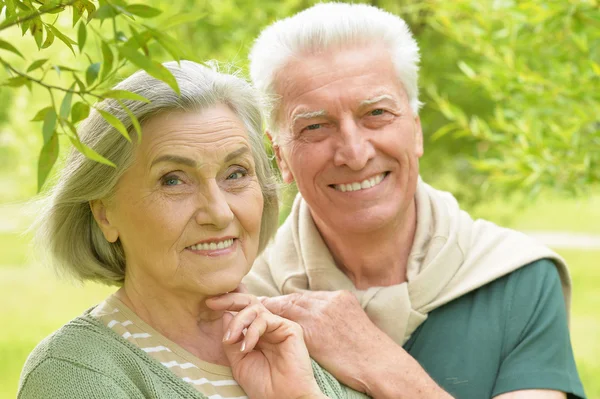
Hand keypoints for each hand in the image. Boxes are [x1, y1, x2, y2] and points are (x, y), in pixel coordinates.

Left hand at [205, 293, 325, 398]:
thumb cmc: (263, 385)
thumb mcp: (238, 361)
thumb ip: (232, 339)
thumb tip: (225, 315)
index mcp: (256, 333)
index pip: (242, 310)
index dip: (227, 304)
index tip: (208, 304)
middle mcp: (268, 326)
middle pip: (249, 302)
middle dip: (229, 299)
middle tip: (212, 304)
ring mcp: (279, 326)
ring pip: (255, 309)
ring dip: (238, 322)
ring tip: (229, 340)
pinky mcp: (290, 328)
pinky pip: (265, 319)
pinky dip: (252, 331)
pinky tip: (246, 347)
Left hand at [260, 290, 449, 398]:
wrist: (381, 364)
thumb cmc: (369, 354)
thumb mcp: (354, 325)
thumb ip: (335, 318)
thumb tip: (319, 324)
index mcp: (341, 298)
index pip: (307, 296)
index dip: (289, 302)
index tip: (275, 305)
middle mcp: (330, 300)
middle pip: (295, 298)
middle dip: (276, 302)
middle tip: (257, 304)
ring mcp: (322, 312)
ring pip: (288, 306)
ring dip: (270, 309)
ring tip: (254, 313)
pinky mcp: (315, 328)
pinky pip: (288, 321)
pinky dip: (274, 321)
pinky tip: (262, 325)